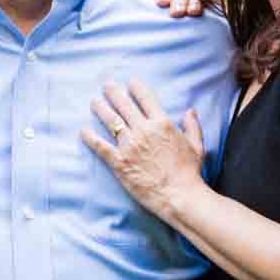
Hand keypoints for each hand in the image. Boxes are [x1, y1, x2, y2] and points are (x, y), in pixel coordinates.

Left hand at [81, 79, 204, 220]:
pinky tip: (83, 131)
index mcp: (162, 123)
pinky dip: (90, 137)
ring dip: (100, 109)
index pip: (145, 97)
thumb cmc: (190, 173)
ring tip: (94, 102)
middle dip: (113, 92)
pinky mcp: (119, 162)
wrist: (180, 196)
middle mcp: (143, 130)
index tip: (130, 82)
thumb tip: (190, 111)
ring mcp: (130, 146)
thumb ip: (192, 126)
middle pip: (123, 105)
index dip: (135, 87)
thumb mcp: (196, 146)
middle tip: (106, 86)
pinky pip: (101, 146)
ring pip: (110, 121)